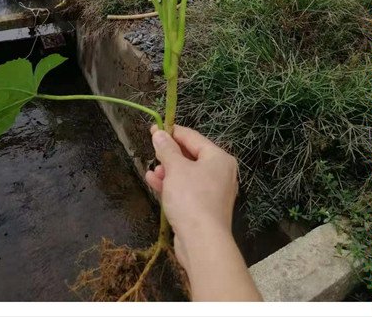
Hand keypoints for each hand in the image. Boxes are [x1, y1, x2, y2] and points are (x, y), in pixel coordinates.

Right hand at [145, 125, 237, 270]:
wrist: (202, 242)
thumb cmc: (191, 198)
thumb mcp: (176, 169)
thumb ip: (166, 149)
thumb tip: (158, 133)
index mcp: (219, 158)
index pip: (193, 137)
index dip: (172, 132)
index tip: (154, 128)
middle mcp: (220, 173)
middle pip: (191, 156)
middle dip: (169, 154)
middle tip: (151, 149)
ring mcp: (213, 192)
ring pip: (187, 174)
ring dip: (168, 171)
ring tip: (151, 170)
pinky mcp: (203, 208)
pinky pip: (186, 190)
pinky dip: (171, 185)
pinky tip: (153, 182)